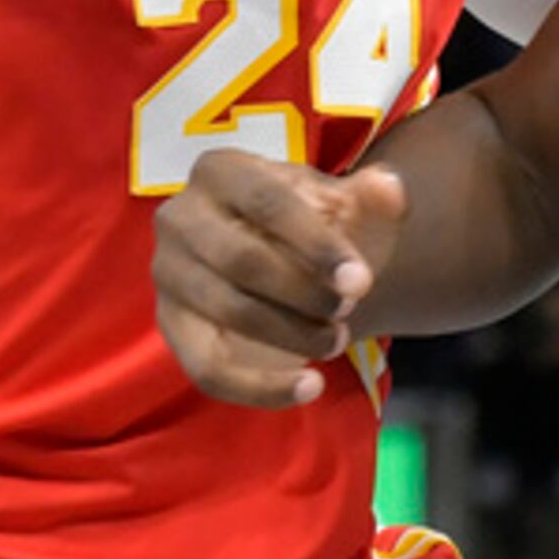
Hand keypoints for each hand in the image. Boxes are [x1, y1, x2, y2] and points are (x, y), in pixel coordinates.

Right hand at [153, 153, 407, 407]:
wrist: (275, 255)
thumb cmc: (308, 223)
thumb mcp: (342, 204)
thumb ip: (371, 197)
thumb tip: (390, 187)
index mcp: (220, 170)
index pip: (267, 203)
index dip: (317, 244)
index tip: (363, 281)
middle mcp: (180, 217)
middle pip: (243, 260)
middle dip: (306, 291)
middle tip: (350, 308)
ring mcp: (168, 273)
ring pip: (229, 312)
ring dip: (293, 334)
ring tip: (338, 340)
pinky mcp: (171, 325)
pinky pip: (207, 369)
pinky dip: (261, 387)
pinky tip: (310, 387)